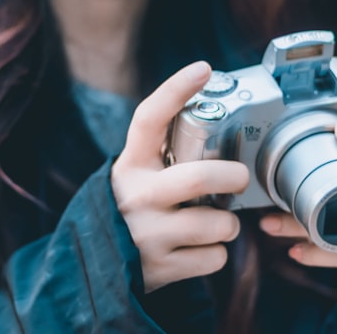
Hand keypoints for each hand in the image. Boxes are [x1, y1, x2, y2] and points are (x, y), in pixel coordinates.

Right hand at [111, 61, 249, 292]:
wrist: (96, 265)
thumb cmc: (135, 206)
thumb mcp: (139, 174)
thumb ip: (166, 153)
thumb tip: (215, 122)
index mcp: (131, 164)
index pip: (150, 118)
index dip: (176, 90)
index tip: (203, 68)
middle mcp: (136, 195)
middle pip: (199, 176)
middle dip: (232, 176)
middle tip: (239, 177)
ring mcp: (147, 234)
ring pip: (216, 223)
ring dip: (227, 224)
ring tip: (215, 222)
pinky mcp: (160, 268)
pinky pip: (214, 258)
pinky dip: (216, 253)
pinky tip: (199, 249)